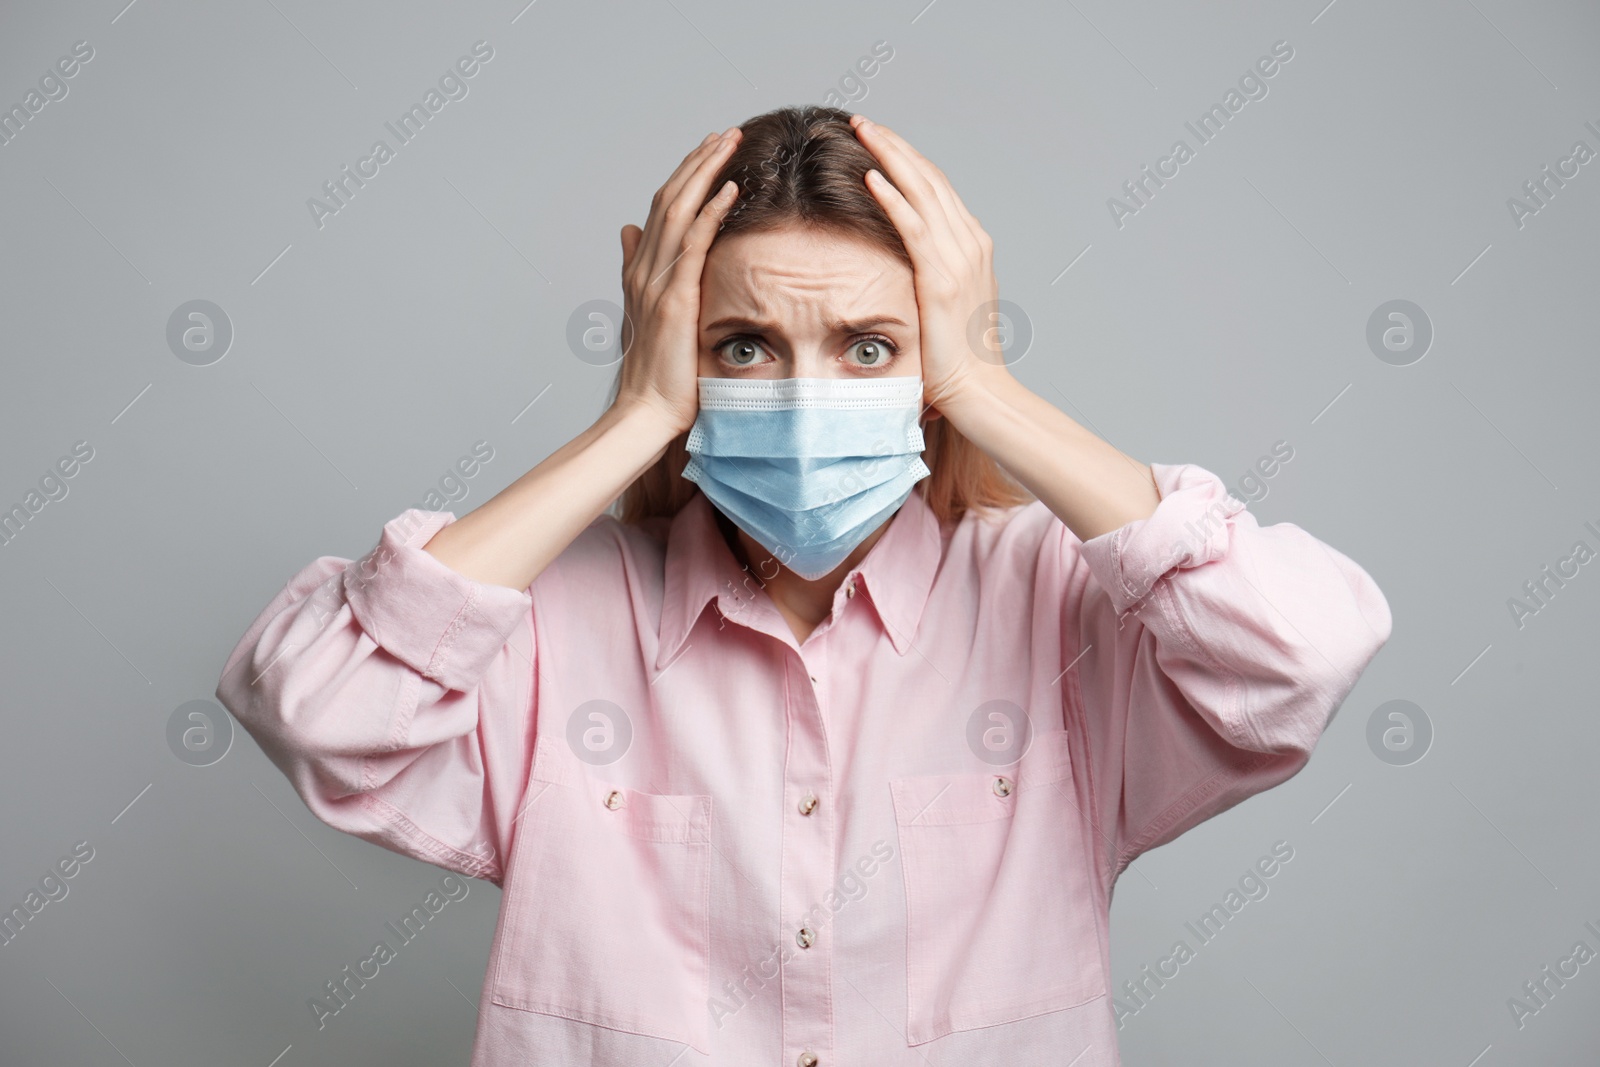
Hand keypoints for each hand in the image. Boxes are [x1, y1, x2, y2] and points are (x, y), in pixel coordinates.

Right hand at [613, 127, 743, 434]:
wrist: (645, 410)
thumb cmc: (656, 374)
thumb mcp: (647, 315)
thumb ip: (637, 271)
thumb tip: (627, 232)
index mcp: (640, 272)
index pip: (661, 210)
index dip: (683, 177)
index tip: (707, 151)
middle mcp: (644, 269)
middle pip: (669, 199)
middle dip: (696, 162)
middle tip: (723, 134)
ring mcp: (656, 282)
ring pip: (678, 211)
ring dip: (704, 173)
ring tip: (728, 145)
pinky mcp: (674, 298)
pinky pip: (692, 244)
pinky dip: (710, 212)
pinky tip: (729, 190)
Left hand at [850, 115, 1005, 411]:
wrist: (978, 390)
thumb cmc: (956, 359)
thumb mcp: (944, 306)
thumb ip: (929, 277)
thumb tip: (903, 268)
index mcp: (971, 246)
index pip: (937, 188)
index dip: (907, 159)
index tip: (879, 139)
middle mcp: (970, 243)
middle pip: (929, 178)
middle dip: (895, 145)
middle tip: (863, 121)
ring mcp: (958, 258)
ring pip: (922, 191)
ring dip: (890, 156)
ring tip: (862, 131)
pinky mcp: (940, 277)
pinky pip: (912, 226)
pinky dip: (892, 197)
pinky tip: (869, 176)